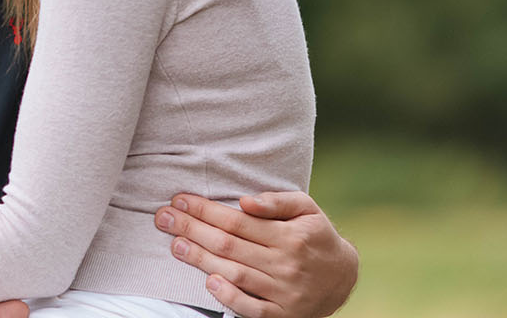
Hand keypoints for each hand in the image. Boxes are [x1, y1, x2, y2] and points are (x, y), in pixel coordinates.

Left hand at [156, 191, 357, 317]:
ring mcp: (284, 292)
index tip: (180, 200)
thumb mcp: (307, 209)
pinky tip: (208, 281)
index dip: (206, 210)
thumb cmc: (316, 236)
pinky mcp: (282, 315)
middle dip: (192, 229)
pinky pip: (250, 308)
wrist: (343, 279)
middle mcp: (286, 264)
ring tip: (175, 244)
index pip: (238, 221)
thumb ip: (277, 201)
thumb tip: (244, 201)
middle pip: (230, 246)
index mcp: (290, 235)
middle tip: (163, 218)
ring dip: (201, 259)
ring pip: (235, 274)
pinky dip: (228, 296)